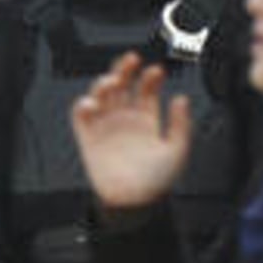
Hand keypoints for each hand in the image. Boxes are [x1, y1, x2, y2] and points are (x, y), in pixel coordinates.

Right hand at [69, 52, 192, 209]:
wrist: (134, 202)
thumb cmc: (157, 181)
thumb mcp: (177, 150)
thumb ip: (181, 124)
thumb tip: (181, 99)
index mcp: (147, 121)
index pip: (146, 90)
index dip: (150, 78)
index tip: (156, 71)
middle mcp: (126, 120)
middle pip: (122, 86)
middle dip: (125, 69)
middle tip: (130, 60)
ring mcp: (107, 127)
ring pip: (101, 96)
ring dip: (104, 84)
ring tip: (112, 82)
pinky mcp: (89, 138)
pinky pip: (81, 117)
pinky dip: (83, 106)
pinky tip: (92, 103)